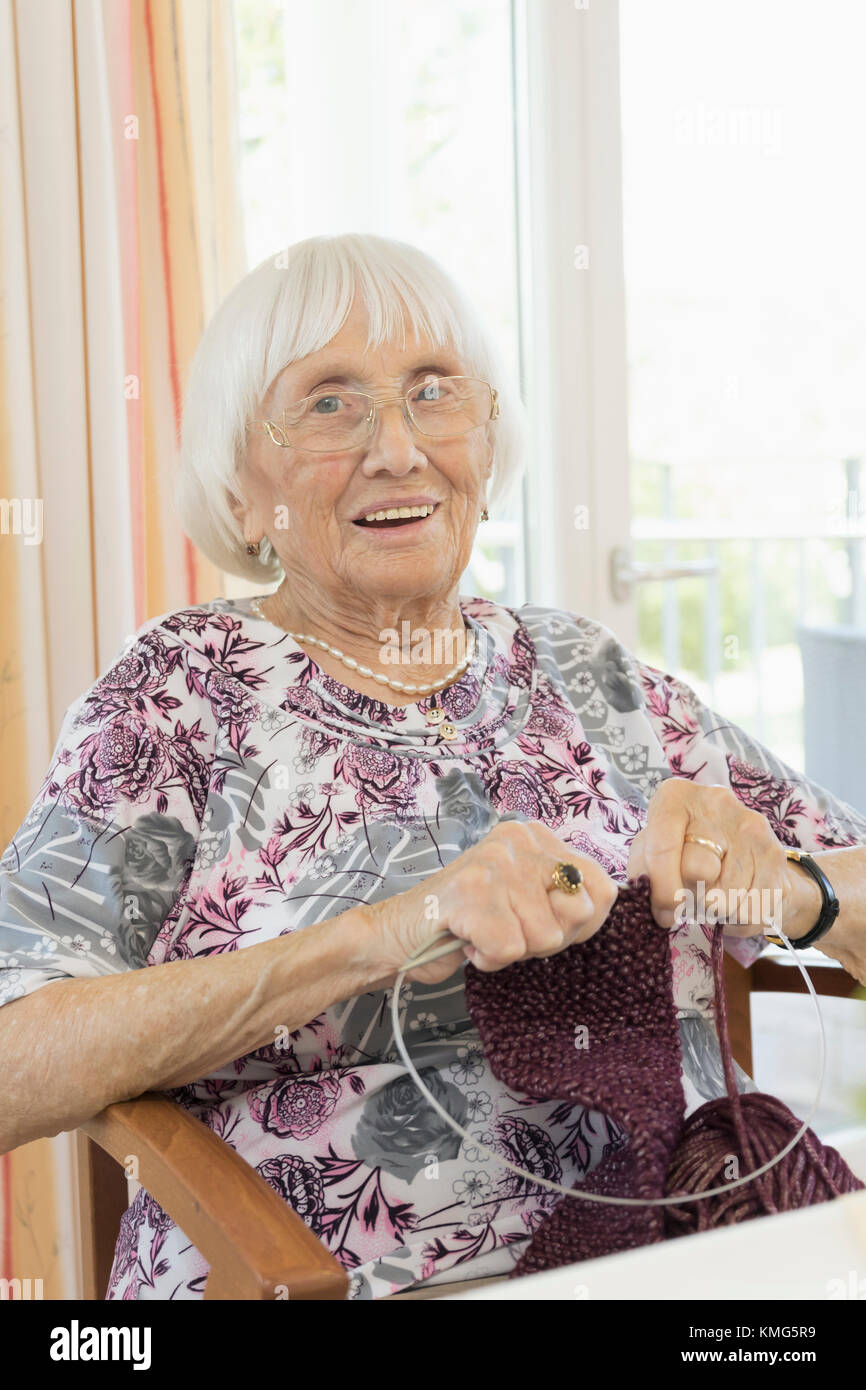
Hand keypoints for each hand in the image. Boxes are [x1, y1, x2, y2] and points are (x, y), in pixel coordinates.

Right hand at [364, 820, 618, 984]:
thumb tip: (596, 905)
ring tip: (482, 932)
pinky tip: (467, 940)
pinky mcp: (471, 891)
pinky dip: (488, 958)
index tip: (540, 924)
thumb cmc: (469, 922)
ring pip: (544, 936)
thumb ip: (566, 901)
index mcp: (536, 837)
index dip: (581, 923)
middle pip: (576, 913)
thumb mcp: (528, 903)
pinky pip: (510, 948)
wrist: (399, 934)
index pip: (601, 887)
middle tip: (506, 929)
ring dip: (511, 950)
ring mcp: (493, 862)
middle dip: (546, 938)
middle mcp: (518, 839)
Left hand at [625, 777, 821, 937]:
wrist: (741, 853)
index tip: (663, 912)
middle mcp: (716, 802)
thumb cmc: (685, 851)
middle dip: (689, 895)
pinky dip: (738, 916)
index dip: (660, 889)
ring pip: (724, 895)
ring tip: (713, 893)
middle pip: (696, 870)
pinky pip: (750, 907)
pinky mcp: (774, 855)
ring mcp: (750, 826)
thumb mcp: (652, 852)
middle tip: (690, 895)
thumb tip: (658, 906)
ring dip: (715, 908)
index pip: (662, 847)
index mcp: (677, 796)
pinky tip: (736, 898)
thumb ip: (644, 872)